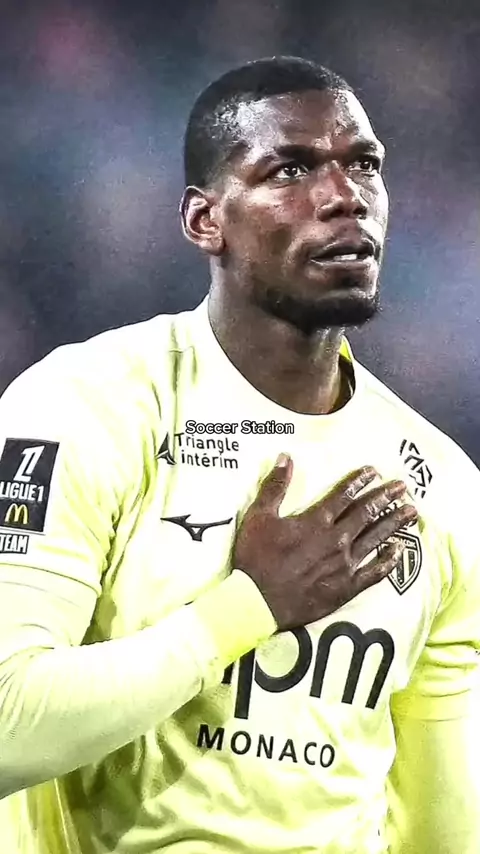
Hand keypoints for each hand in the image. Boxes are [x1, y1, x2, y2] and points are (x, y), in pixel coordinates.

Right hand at [233, 455, 417, 630]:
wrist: (257, 602)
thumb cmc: (255, 559)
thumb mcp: (259, 517)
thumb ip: (275, 486)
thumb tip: (286, 457)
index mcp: (315, 521)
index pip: (344, 494)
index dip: (360, 481)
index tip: (374, 471)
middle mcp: (336, 539)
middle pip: (366, 513)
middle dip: (386, 497)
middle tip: (403, 487)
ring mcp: (344, 564)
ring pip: (376, 538)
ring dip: (395, 523)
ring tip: (412, 511)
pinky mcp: (347, 587)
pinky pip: (375, 572)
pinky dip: (389, 560)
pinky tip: (400, 549)